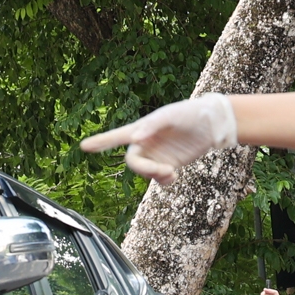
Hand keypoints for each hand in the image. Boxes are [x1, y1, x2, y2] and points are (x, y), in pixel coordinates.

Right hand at [80, 92, 238, 182]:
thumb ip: (152, 126)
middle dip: (145, 169)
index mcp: (141, 129)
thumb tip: (135, 139)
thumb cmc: (189, 113)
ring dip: (156, 176)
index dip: (100, 142)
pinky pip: (159, 178)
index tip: (83, 146)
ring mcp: (157, 155)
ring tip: (172, 172)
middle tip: (164, 170)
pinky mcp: (169, 164)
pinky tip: (174, 176)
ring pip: (146, 173)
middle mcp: (145, 143)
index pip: (116, 137)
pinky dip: (164, 180)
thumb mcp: (171, 116)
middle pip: (133, 163)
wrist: (211, 123)